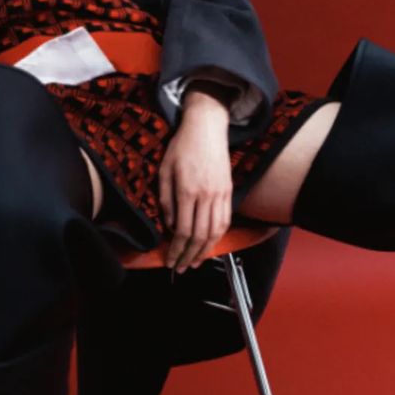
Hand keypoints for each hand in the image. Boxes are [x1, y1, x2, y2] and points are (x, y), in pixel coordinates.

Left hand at [158, 93, 232, 271]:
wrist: (207, 127)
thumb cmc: (181, 146)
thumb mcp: (164, 170)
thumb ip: (165, 200)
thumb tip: (169, 226)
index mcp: (187, 191)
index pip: (183, 231)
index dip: (176, 250)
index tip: (170, 261)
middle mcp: (206, 195)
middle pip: (200, 236)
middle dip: (189, 256)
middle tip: (181, 268)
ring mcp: (221, 194)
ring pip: (216, 231)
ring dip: (205, 250)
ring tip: (195, 262)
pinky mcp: (229, 191)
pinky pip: (225, 220)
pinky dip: (218, 236)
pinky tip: (210, 244)